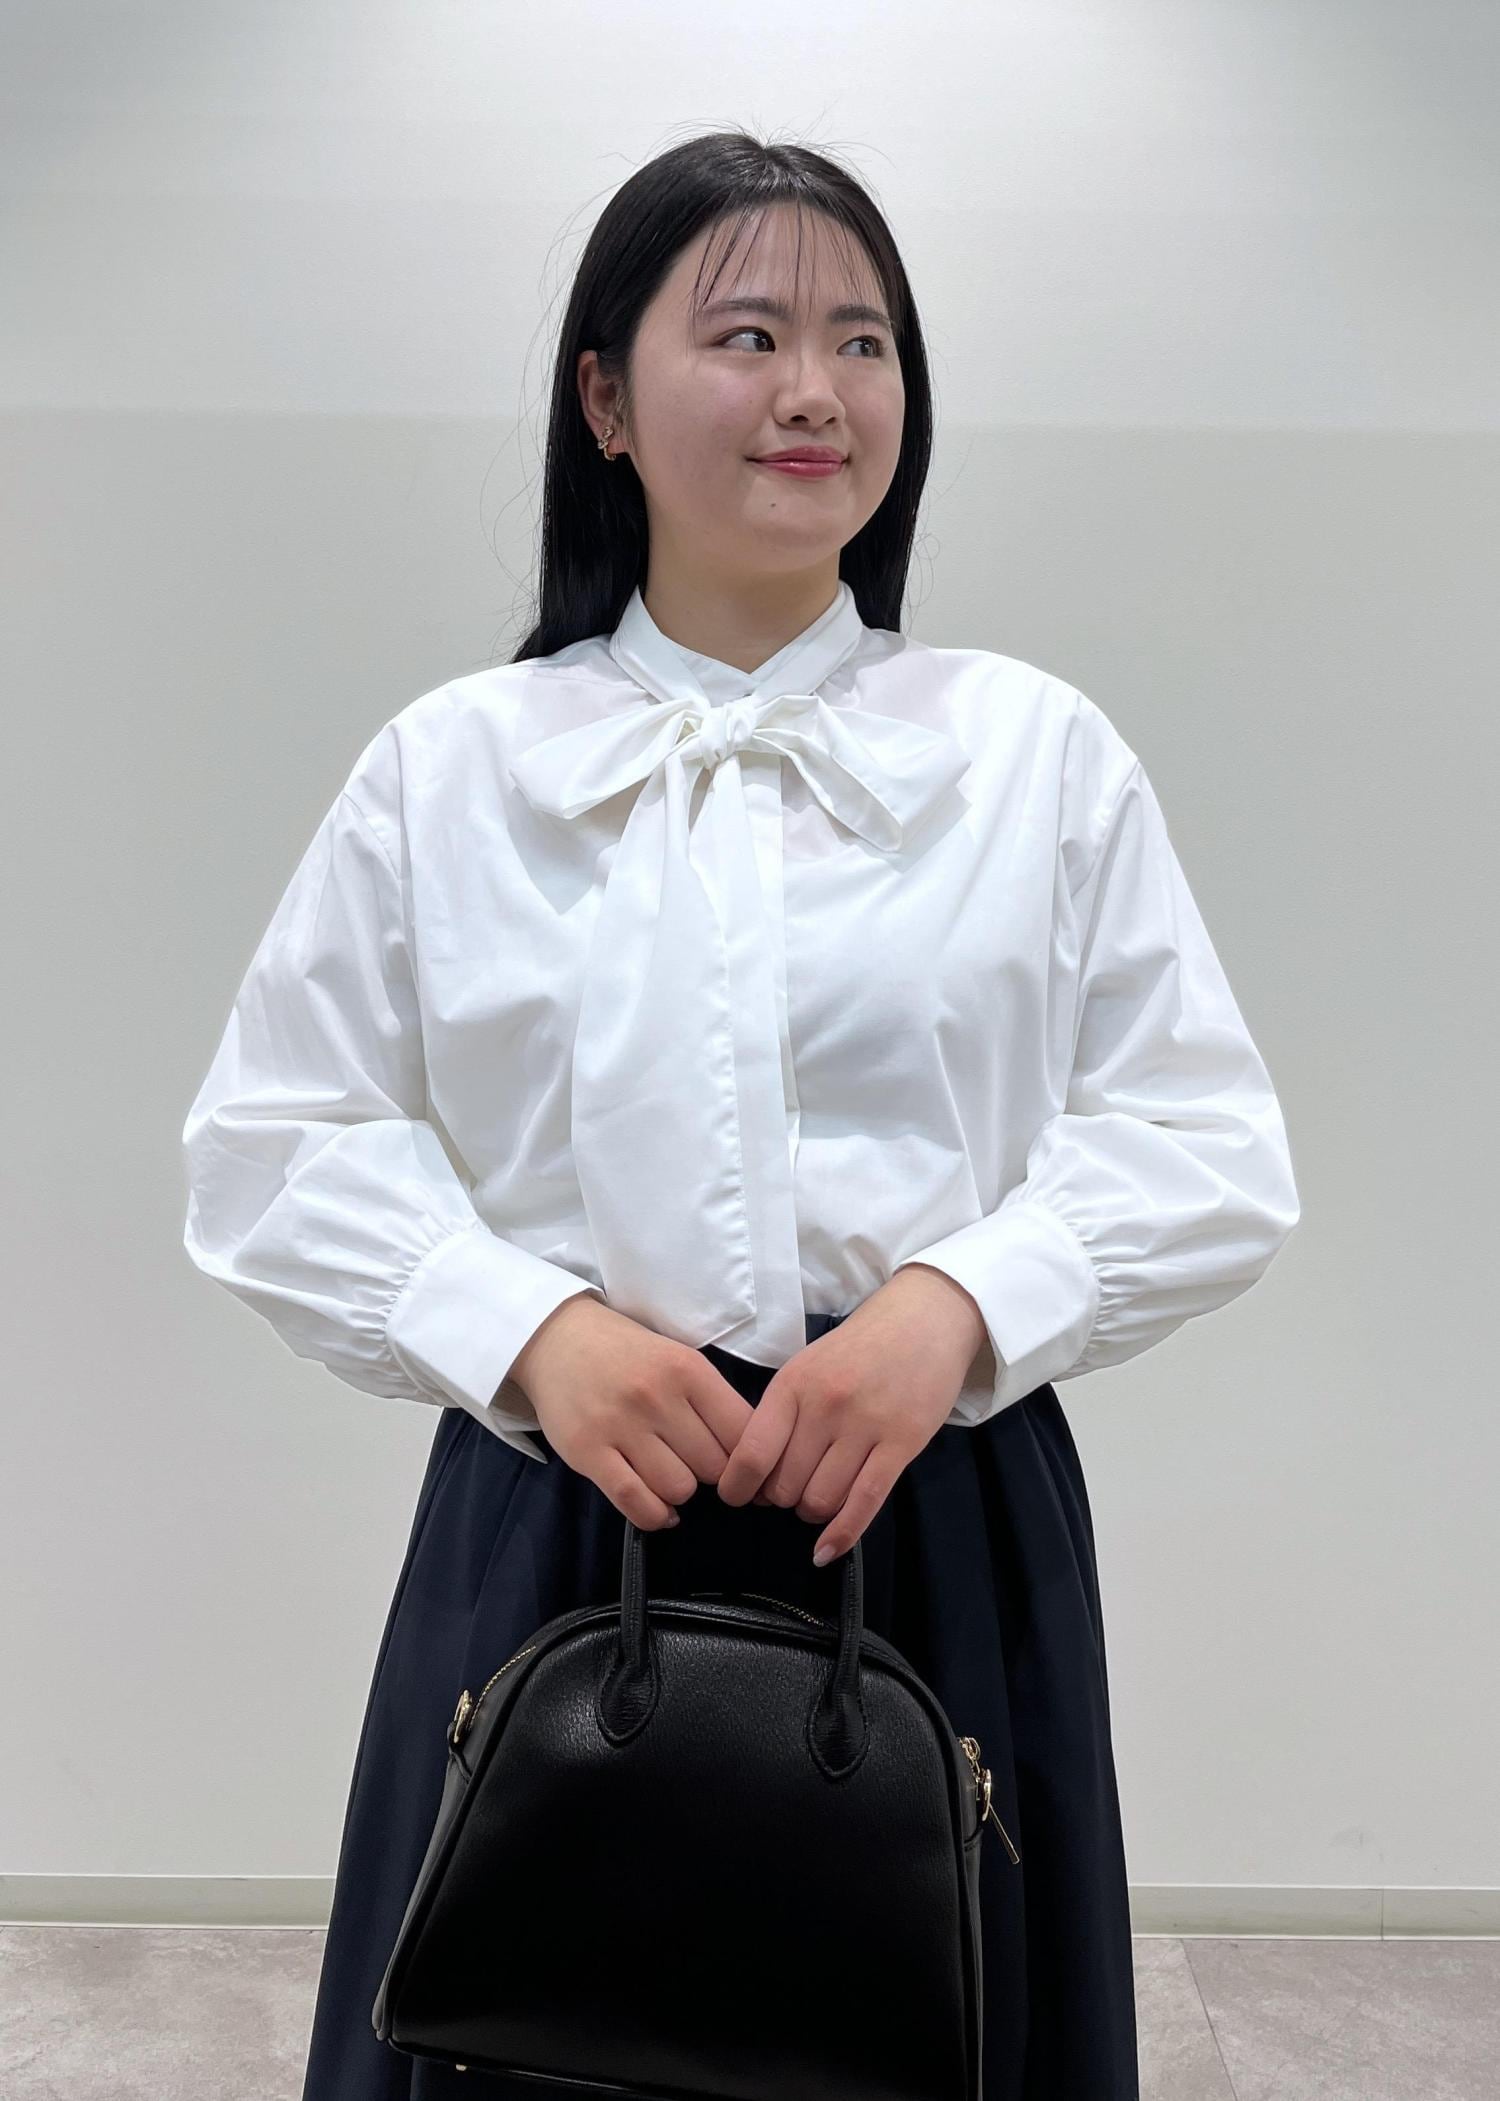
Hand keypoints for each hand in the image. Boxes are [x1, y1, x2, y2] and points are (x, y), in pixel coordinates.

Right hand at [507, 1295, 758, 1530]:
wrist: (558, 1340)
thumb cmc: (628, 1354)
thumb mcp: (678, 1359)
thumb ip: (711, 1402)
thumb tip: (749, 1458)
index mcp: (688, 1369)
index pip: (742, 1432)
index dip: (747, 1456)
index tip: (738, 1463)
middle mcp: (657, 1396)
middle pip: (713, 1466)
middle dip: (711, 1474)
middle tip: (695, 1464)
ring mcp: (620, 1425)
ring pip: (679, 1488)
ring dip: (680, 1491)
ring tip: (669, 1475)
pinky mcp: (588, 1452)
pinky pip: (635, 1501)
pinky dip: (654, 1515)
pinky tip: (658, 1509)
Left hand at [715, 1266, 989, 1564]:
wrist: (924, 1319)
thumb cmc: (860, 1345)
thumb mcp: (808, 1366)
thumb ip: (782, 1412)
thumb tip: (755, 1470)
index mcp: (793, 1385)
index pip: (752, 1453)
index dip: (738, 1487)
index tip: (737, 1498)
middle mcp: (825, 1406)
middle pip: (786, 1484)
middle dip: (781, 1499)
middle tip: (790, 1491)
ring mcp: (866, 1426)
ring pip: (821, 1499)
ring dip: (812, 1512)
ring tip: (817, 1498)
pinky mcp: (902, 1443)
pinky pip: (864, 1503)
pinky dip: (842, 1535)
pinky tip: (826, 1550)